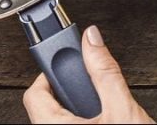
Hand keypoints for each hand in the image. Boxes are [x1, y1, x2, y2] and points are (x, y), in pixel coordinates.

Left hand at [23, 25, 153, 123]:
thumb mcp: (122, 108)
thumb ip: (105, 72)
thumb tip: (92, 39)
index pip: (34, 92)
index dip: (52, 70)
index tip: (70, 60)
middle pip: (45, 103)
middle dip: (69, 87)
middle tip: (88, 81)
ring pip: (58, 116)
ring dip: (78, 104)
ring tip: (101, 102)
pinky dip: (84, 116)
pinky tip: (105, 117)